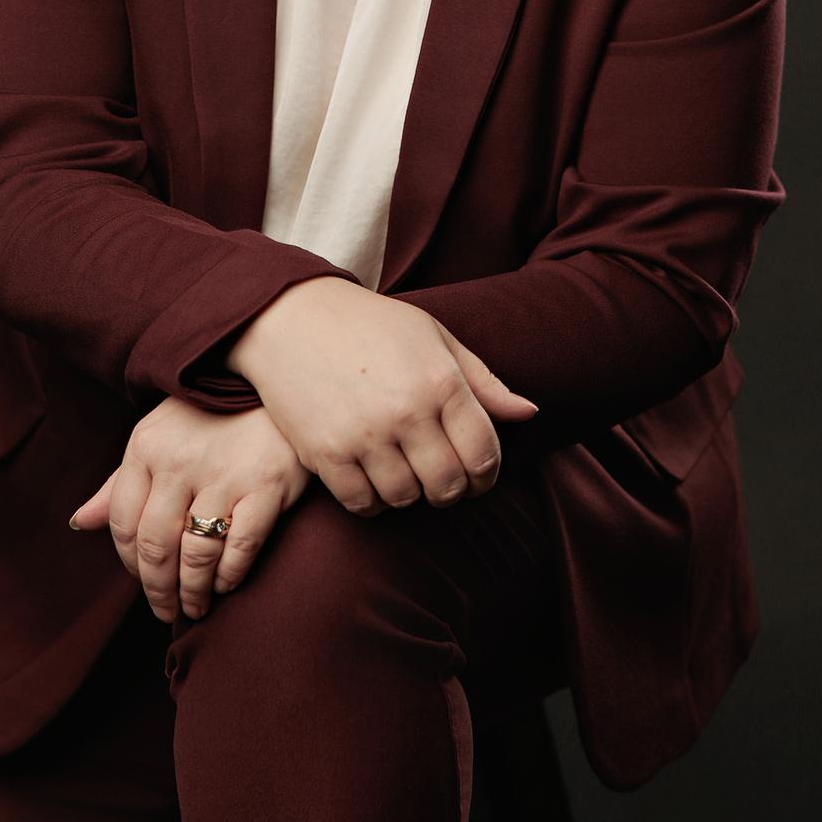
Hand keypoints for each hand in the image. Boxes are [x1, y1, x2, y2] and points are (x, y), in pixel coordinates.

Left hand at [67, 397, 311, 622]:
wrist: (275, 384)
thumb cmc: (209, 417)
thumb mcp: (158, 437)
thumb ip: (119, 483)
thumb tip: (78, 523)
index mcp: (146, 446)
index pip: (123, 524)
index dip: (130, 565)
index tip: (143, 582)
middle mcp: (180, 460)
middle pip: (156, 546)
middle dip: (158, 590)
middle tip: (167, 611)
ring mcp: (225, 474)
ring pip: (196, 555)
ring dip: (194, 592)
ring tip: (197, 605)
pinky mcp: (266, 485)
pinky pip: (240, 548)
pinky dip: (230, 575)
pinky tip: (226, 583)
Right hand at [226, 278, 538, 514]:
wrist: (292, 317)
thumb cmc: (371, 324)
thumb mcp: (433, 337)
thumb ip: (483, 381)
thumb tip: (529, 413)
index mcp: (440, 381)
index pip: (484, 454)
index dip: (487, 474)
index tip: (478, 474)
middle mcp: (406, 412)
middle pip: (448, 486)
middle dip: (452, 490)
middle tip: (442, 479)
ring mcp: (364, 436)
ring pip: (406, 499)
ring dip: (411, 494)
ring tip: (405, 471)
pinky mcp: (326, 454)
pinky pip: (362, 504)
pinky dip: (373, 500)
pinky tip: (372, 477)